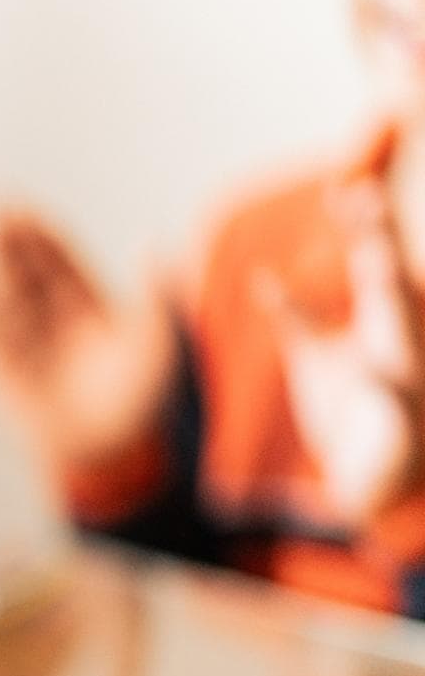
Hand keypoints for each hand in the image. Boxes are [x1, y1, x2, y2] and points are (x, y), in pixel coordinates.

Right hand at [0, 209, 177, 467]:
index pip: (59, 264)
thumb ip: (152, 295)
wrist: (110, 453)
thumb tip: (152, 241)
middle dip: (9, 244)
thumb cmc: (139, 400)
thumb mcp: (155, 341)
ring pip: (6, 301)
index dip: (41, 237)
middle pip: (27, 275)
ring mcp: (26, 347)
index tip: (20, 210)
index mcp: (87, 309)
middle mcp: (52, 324)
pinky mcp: (3, 373)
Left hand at [255, 180, 422, 523]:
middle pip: (393, 283)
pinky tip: (376, 372)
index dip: (361, 226)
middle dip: (379, 243)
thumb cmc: (350, 413)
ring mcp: (410, 379)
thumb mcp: (316, 359)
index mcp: (385, 321)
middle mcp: (405, 341)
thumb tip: (265, 281)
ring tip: (378, 262)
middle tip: (366, 203)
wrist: (371, 486)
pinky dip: (387, 384)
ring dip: (394, 295)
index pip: (374, 261)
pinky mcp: (404, 421)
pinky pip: (397, 399)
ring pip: (407, 331)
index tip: (341, 189)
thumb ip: (296, 318)